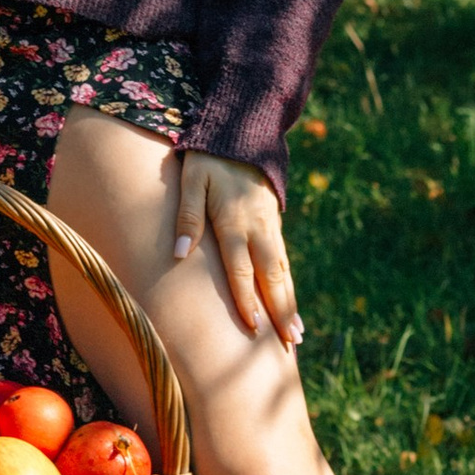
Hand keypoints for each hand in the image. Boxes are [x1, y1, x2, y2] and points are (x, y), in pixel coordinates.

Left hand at [172, 151, 301, 353]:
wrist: (243, 131)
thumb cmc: (209, 158)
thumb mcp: (192, 180)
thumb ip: (187, 216)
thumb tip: (177, 254)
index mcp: (235, 221)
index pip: (241, 269)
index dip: (246, 299)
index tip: (253, 329)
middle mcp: (258, 228)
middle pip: (272, 277)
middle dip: (281, 311)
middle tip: (291, 343)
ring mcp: (270, 226)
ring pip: (283, 271)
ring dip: (290, 303)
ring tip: (297, 333)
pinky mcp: (274, 223)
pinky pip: (284, 261)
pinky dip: (289, 285)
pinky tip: (290, 302)